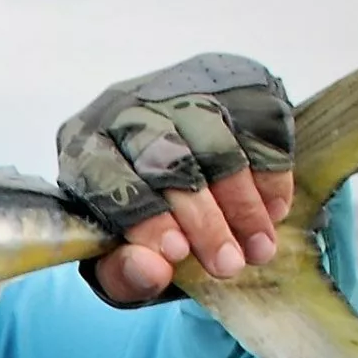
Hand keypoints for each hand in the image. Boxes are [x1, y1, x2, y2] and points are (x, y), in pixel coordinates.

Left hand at [56, 52, 296, 304]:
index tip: (178, 254)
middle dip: (203, 219)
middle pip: (167, 159)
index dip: (145, 216)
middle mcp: (127, 107)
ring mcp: (182, 88)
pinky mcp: (234, 84)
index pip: (110, 176)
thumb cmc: (139, 220)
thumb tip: (153, 271)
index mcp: (83, 147)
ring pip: (218, 143)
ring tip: (258, 251)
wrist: (178, 168)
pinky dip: (270, 174)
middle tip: (228, 265)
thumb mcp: (119, 257)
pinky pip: (260, 125)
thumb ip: (125, 273)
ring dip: (243, 204)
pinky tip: (273, 212)